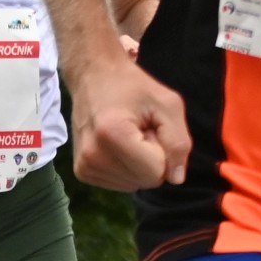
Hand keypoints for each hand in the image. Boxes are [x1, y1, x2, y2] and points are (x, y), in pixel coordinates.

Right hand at [68, 54, 190, 190]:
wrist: (93, 75)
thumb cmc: (132, 86)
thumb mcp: (167, 103)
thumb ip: (179, 141)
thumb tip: (176, 178)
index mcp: (114, 135)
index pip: (157, 173)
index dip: (162, 150)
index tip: (149, 127)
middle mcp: (93, 156)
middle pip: (145, 181)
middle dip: (150, 158)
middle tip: (138, 130)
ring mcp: (84, 166)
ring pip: (133, 185)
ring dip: (137, 163)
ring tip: (126, 135)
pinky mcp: (82, 172)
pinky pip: (120, 184)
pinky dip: (125, 167)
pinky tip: (116, 145)